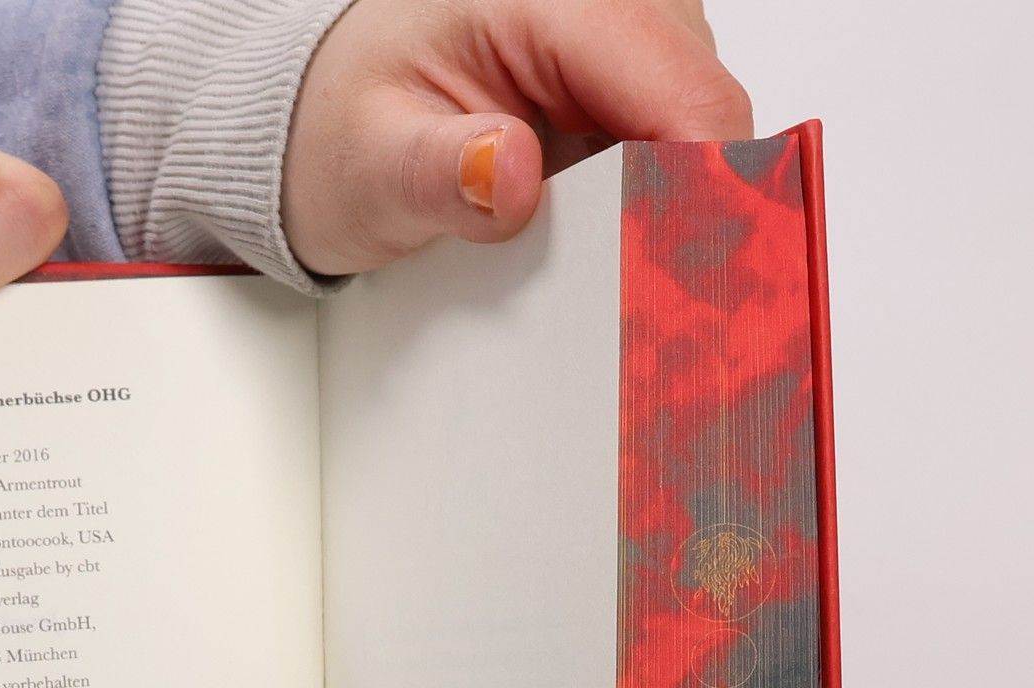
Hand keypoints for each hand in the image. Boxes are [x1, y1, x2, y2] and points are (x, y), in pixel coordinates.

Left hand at [282, 0, 752, 275]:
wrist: (326, 127)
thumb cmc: (345, 132)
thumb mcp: (369, 163)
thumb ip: (438, 172)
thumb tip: (510, 173)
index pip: (680, 89)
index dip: (702, 190)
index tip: (681, 279)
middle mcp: (603, 7)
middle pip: (707, 113)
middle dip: (691, 212)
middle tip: (650, 312)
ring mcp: (622, 47)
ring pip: (702, 136)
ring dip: (671, 213)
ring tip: (622, 285)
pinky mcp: (624, 88)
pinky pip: (673, 151)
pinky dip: (654, 210)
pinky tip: (614, 255)